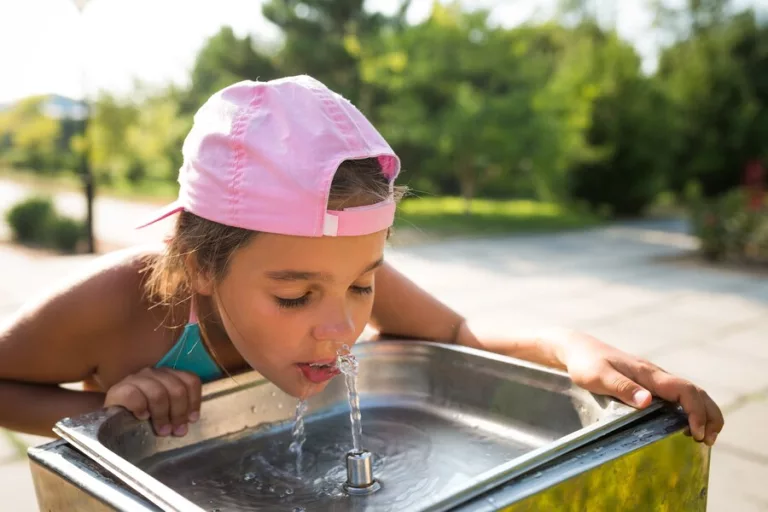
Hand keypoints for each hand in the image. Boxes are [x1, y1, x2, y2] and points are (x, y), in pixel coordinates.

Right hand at [104, 367, 201, 436]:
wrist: (111, 416)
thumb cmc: (142, 415)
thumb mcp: (164, 410)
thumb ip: (177, 411)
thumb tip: (187, 424)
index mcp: (169, 375)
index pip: (190, 381)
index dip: (194, 401)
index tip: (192, 419)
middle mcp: (154, 373)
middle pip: (176, 389)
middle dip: (179, 413)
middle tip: (176, 431)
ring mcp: (136, 379)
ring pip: (158, 393)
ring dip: (162, 415)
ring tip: (162, 430)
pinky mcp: (119, 389)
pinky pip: (134, 395)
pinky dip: (140, 408)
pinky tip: (142, 417)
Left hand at [562, 332, 723, 445]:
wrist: (578, 348)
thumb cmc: (586, 363)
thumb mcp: (600, 377)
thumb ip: (623, 388)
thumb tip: (648, 401)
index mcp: (648, 374)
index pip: (685, 390)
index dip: (696, 411)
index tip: (695, 432)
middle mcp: (656, 375)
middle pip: (695, 392)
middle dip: (709, 414)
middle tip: (708, 440)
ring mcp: (654, 379)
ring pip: (690, 394)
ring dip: (703, 413)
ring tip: (704, 437)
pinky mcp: (648, 384)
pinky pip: (678, 397)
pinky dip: (691, 410)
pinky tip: (686, 425)